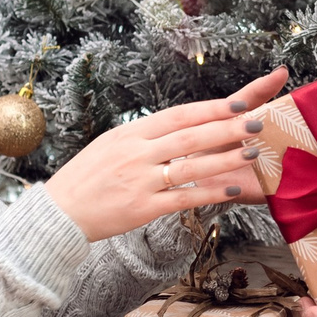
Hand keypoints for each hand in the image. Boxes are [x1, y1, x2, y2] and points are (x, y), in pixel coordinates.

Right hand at [40, 68, 287, 240]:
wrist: (58, 213)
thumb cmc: (85, 178)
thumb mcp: (110, 145)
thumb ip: (143, 136)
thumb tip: (176, 126)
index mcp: (130, 134)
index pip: (178, 115)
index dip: (210, 109)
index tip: (239, 104)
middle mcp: (136, 153)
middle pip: (190, 136)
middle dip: (227, 128)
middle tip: (257, 123)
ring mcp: (140, 180)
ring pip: (191, 165)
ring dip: (225, 158)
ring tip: (252, 152)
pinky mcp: (142, 208)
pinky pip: (183, 199)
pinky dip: (210, 194)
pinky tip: (232, 191)